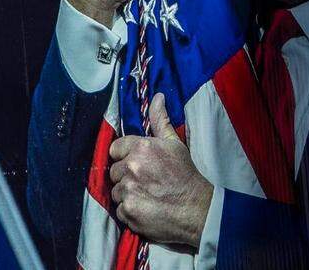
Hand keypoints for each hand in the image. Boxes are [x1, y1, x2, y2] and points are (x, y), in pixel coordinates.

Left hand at [110, 94, 212, 251]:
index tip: (135, 162)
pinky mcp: (128, 212)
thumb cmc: (184, 174)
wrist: (194, 208)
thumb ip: (160, 119)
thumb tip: (157, 97)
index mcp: (141, 147)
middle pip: (114, 171)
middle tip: (143, 180)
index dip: (124, 155)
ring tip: (145, 194)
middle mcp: (131, 167)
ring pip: (115, 191)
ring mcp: (129, 191)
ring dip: (126, 193)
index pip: (115, 148)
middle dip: (125, 175)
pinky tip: (144, 207)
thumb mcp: (174, 142)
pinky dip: (129, 210)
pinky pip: (119, 210)